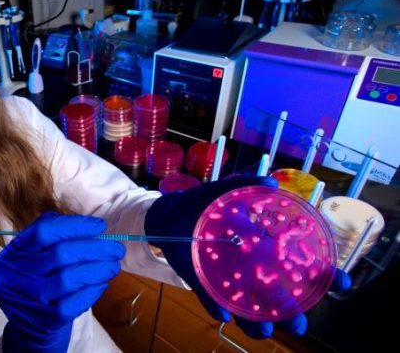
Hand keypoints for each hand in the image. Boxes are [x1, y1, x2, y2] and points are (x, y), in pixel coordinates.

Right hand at [0, 212, 124, 351]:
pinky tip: (101, 284)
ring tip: (113, 266)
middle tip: (117, 249)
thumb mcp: (35, 255)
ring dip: (98, 269)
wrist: (27, 325)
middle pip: (61, 254)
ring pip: (69, 279)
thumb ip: (56, 235)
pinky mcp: (44, 321)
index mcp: (14, 252)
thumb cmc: (39, 279)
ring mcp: (29, 299)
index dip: (76, 226)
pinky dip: (92, 291)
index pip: (44, 230)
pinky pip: (74, 304)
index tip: (100, 226)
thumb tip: (93, 228)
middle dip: (96, 249)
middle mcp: (15, 274)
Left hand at [144, 175, 352, 338]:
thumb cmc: (205, 204)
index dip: (324, 276)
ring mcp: (228, 280)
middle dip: (292, 313)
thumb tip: (271, 183)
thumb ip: (247, 185)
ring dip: (256, 322)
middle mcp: (251, 269)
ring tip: (262, 327)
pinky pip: (212, 301)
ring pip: (248, 309)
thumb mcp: (226, 192)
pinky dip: (216, 307)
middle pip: (278, 297)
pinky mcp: (203, 284)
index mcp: (264, 249)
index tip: (340, 281)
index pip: (301, 266)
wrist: (170, 214)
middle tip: (299, 323)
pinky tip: (223, 313)